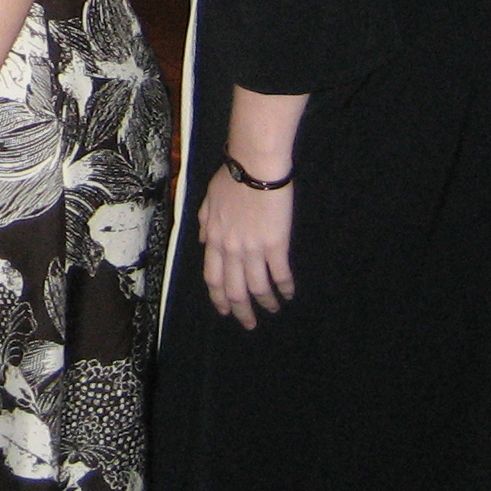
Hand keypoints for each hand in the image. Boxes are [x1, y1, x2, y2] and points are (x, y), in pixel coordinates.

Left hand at [196, 163, 295, 325]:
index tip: (223, 310)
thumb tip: (202, 240)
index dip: (218, 297)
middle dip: (240, 311)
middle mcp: (230, 248)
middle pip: (233, 290)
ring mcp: (252, 248)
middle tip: (248, 323)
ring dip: (265, 303)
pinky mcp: (275, 245)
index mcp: (214, 238)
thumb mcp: (209, 200)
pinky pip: (279, 275)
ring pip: (256, 288)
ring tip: (272, 309)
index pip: (212, 277)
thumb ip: (204, 222)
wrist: (255, 166)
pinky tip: (289, 294)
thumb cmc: (232, 178)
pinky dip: (284, 288)